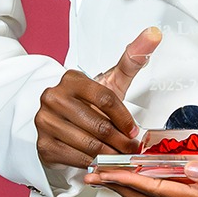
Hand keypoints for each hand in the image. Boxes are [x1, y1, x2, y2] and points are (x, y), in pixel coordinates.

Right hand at [35, 27, 159, 169]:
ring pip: (88, 143)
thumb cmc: (91, 102)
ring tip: (119, 156)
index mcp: (72, 79)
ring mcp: (45, 122)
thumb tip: (154, 34)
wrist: (64, 120)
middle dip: (120, 140)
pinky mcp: (42, 145)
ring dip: (109, 153)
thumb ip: (133, 59)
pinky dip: (92, 163)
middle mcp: (53, 98)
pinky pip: (74, 157)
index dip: (125, 118)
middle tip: (131, 149)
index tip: (134, 130)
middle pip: (98, 124)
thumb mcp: (113, 80)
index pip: (106, 99)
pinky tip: (100, 161)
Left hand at [84, 162, 197, 196]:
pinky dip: (153, 185)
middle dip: (121, 188)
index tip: (108, 171)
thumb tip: (191, 168)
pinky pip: (174, 195)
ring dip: (133, 188)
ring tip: (113, 175)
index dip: (131, 179)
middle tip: (96, 174)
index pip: (162, 189)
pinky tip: (150, 175)